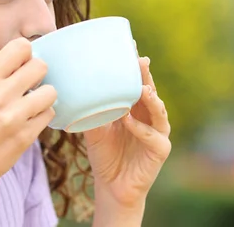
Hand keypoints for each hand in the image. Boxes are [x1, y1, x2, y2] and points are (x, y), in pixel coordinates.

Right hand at [0, 37, 55, 190]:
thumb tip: (28, 56)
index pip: (20, 47)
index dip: (26, 55)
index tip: (22, 66)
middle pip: (40, 66)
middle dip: (39, 76)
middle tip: (30, 86)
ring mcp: (14, 117)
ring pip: (50, 91)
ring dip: (44, 98)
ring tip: (31, 106)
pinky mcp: (26, 136)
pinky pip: (49, 114)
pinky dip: (42, 117)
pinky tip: (29, 122)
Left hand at [84, 47, 170, 209]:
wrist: (111, 187)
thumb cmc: (105, 155)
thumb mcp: (94, 129)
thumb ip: (91, 111)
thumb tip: (73, 89)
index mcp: (135, 108)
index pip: (137, 82)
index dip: (135, 66)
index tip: (131, 46)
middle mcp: (149, 117)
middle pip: (151, 91)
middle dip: (146, 76)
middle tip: (140, 60)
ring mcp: (157, 133)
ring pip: (159, 111)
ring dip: (150, 99)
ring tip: (142, 89)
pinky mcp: (160, 151)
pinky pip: (153, 137)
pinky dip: (141, 129)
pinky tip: (129, 121)